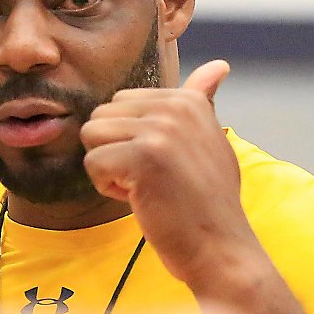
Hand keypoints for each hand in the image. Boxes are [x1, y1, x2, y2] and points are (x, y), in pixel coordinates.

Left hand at [81, 60, 267, 294]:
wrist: (221, 248)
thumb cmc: (209, 202)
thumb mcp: (210, 142)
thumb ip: (203, 102)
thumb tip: (219, 65)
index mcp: (189, 100)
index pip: (121, 103)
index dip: (130, 140)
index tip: (162, 165)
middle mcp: (176, 108)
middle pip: (102, 115)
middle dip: (114, 151)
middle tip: (150, 180)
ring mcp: (160, 131)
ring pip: (92, 136)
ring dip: (108, 169)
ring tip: (144, 188)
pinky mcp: (142, 158)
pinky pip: (93, 162)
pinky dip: (108, 187)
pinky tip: (140, 199)